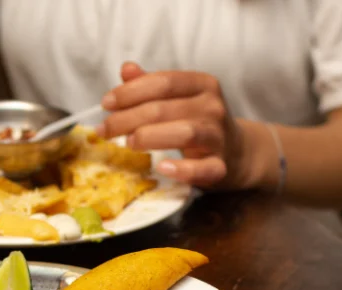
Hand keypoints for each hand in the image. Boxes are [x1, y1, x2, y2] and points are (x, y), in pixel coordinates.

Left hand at [98, 62, 252, 189]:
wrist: (237, 153)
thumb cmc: (197, 122)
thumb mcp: (178, 99)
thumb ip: (151, 85)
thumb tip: (126, 69)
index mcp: (201, 85)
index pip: (163, 82)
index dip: (130, 91)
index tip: (105, 103)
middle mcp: (212, 107)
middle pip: (164, 108)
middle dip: (127, 118)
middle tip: (104, 130)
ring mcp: (219, 137)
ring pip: (184, 132)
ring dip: (150, 137)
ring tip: (128, 143)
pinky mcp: (221, 166)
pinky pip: (203, 168)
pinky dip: (183, 169)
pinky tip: (163, 167)